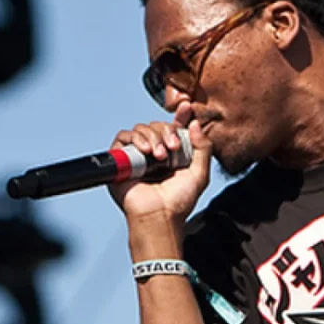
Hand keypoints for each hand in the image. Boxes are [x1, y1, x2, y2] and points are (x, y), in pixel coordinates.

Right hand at [108, 101, 211, 225]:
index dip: (180, 116)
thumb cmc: (179, 201)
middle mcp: (153, 153)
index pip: (174, 128)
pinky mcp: (121, 160)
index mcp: (172, 155)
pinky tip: (146, 152)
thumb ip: (203, 147)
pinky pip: (123, 137)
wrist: (159, 216)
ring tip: (160, 157)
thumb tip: (194, 123)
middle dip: (167, 132)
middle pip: (157, 125)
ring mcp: (136, 156)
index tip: (187, 106)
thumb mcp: (200, 173)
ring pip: (141, 129)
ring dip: (153, 137)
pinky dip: (135, 139)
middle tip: (174, 149)